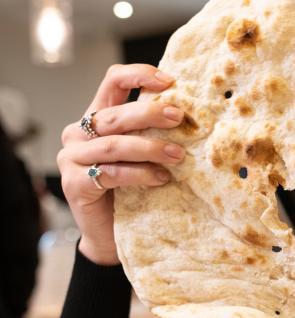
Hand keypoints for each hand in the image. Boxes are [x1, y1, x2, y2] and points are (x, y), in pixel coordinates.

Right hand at [57, 64, 185, 264]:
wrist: (111, 236)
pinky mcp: (75, 183)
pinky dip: (140, 174)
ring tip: (178, 155)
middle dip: (150, 113)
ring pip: (114, 144)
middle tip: (179, 117)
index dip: (138, 74)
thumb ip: (152, 134)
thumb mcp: (143, 156)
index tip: (169, 80)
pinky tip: (161, 179)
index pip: (112, 82)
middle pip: (114, 115)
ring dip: (150, 148)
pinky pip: (111, 173)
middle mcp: (79, 134)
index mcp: (97, 118)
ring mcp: (73, 159)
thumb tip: (190, 116)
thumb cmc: (131, 192)